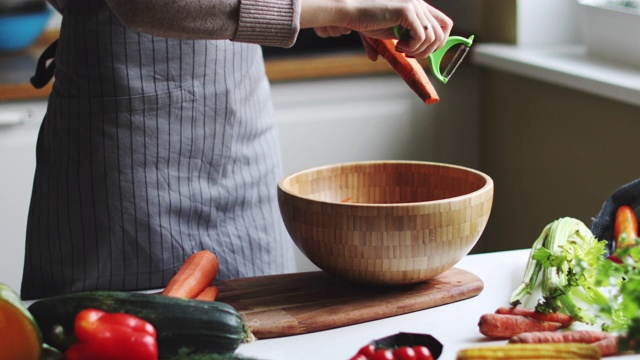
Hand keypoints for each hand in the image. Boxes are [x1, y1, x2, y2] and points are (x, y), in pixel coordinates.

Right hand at [300, 0, 452, 58]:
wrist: (352, 12)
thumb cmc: (365, 20)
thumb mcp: (387, 32)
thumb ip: (397, 40)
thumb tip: (382, 57)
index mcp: (418, 8)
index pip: (444, 24)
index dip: (439, 42)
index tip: (423, 51)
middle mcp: (420, 4)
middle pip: (443, 32)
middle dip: (429, 50)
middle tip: (410, 53)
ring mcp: (414, 6)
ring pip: (433, 37)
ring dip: (418, 50)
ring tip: (402, 49)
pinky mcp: (407, 11)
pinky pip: (421, 37)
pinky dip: (411, 47)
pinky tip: (398, 45)